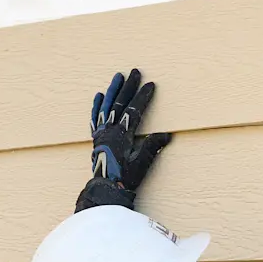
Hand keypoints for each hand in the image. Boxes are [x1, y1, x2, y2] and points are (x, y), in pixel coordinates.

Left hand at [76, 67, 172, 210]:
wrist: (105, 189)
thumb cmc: (125, 178)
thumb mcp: (142, 163)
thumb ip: (152, 146)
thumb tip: (167, 135)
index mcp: (122, 134)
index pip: (134, 110)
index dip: (143, 96)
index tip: (150, 84)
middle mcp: (110, 130)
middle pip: (120, 103)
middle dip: (129, 86)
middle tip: (135, 72)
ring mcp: (102, 133)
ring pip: (106, 106)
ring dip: (113, 90)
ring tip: (118, 76)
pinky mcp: (96, 138)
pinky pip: (95, 118)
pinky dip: (97, 106)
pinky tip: (99, 95)